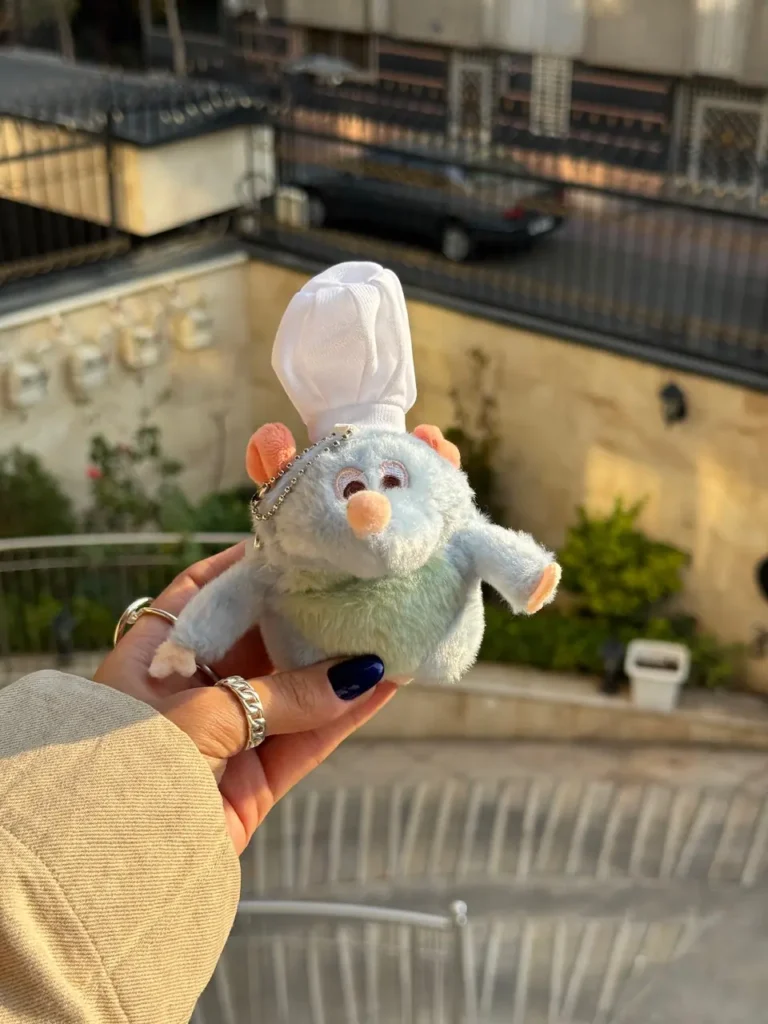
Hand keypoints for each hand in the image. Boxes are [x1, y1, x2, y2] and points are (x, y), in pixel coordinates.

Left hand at [94, 543, 397, 854]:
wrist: (110, 878)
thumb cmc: (131, 773)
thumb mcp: (198, 715)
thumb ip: (278, 694)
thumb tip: (356, 673)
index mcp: (154, 658)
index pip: (204, 593)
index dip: (248, 566)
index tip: (297, 545)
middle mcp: (191, 690)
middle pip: (259, 638)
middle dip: (307, 613)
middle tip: (357, 582)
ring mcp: (226, 737)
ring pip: (294, 689)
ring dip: (339, 663)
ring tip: (387, 627)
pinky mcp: (256, 783)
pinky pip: (310, 739)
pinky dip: (347, 714)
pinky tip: (385, 684)